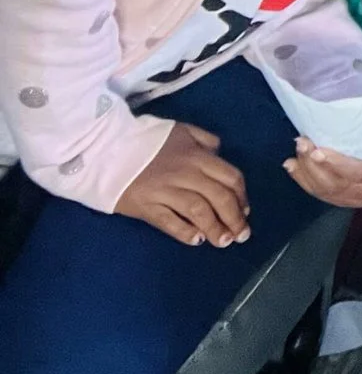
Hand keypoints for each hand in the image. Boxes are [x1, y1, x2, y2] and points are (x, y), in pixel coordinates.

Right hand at [116, 122, 250, 246]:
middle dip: (234, 219)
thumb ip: (205, 140)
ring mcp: (164, 190)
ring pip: (198, 211)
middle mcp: (185, 173)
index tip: (245, 212)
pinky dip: (185, 232)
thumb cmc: (146, 141)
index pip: (230, 177)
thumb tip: (220, 154)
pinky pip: (169, 222)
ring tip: (223, 242)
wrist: (104, 149)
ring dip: (214, 229)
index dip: (241, 197)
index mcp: (197, 156)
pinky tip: (196, 240)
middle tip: (241, 236)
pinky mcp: (145, 206)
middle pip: (218, 197)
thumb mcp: (181, 131)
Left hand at [283, 137, 361, 208]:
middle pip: (338, 183)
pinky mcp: (343, 199)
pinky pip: (319, 193)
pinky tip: (292, 166)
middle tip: (302, 145)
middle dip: (314, 165)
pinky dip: (303, 179)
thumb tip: (360, 119)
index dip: (337, 164)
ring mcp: (357, 198)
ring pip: (325, 190)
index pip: (361, 172)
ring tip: (297, 151)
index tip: (318, 152)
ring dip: (306, 171)